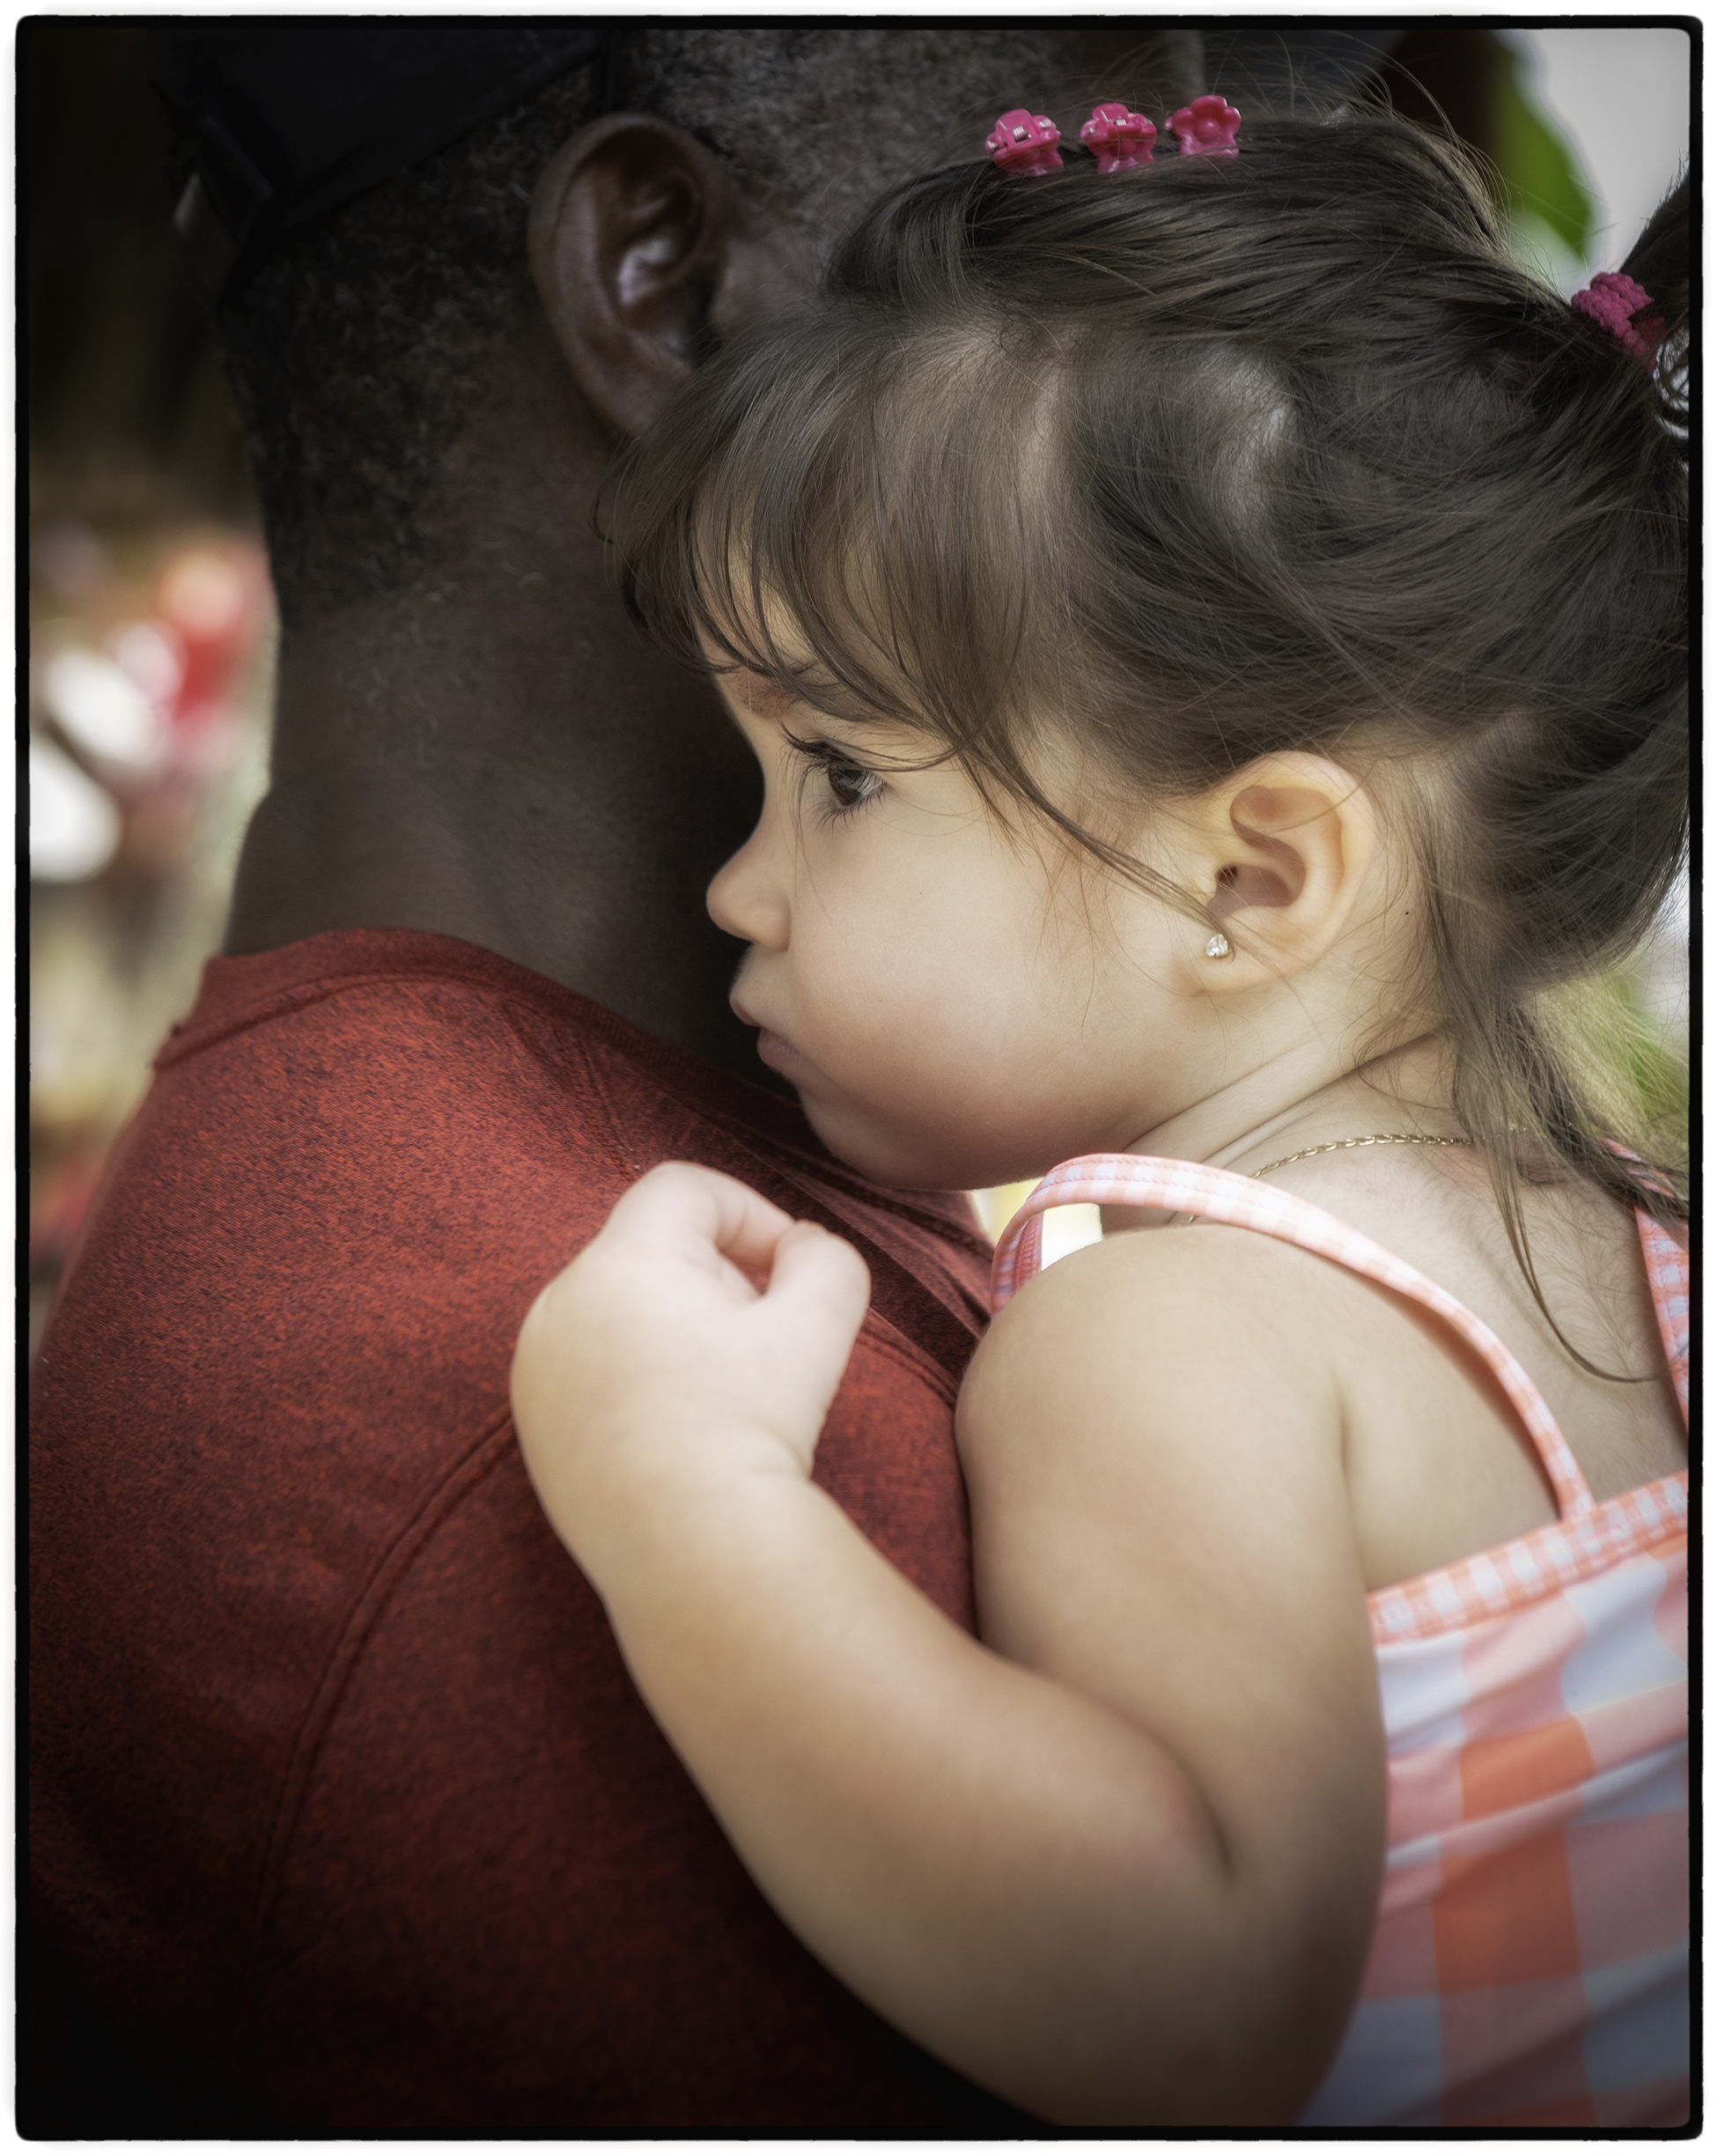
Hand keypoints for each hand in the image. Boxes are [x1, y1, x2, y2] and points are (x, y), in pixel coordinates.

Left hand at [511, 1162, 870, 1586]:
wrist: (690, 1550)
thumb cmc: (753, 1427)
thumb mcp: (823, 1323)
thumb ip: (827, 1256)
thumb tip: (798, 1248)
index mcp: (619, 1263)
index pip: (684, 1189)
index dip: (750, 1213)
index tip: (787, 1272)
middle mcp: (560, 1302)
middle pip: (650, 1247)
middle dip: (717, 1276)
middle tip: (763, 1339)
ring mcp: (537, 1364)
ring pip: (618, 1306)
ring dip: (675, 1324)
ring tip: (722, 1389)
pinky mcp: (531, 1421)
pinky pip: (588, 1363)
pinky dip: (635, 1373)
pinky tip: (679, 1426)